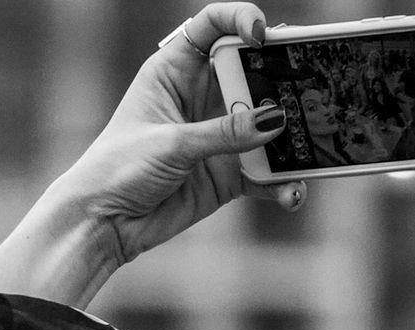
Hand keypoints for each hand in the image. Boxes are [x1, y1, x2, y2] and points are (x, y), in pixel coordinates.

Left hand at [66, 2, 305, 263]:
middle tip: (309, 90)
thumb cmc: (118, 169)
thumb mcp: (171, 143)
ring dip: (292, 137)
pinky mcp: (227, 175)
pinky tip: (292, 193)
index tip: (261, 35)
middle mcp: (201, 98)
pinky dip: (282, 183)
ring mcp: (218, 137)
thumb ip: (224, 132)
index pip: (212, 27)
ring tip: (312, 145)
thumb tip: (275, 122)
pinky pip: (266, 174)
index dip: (240, 20)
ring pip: (267, 126)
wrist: (102, 224)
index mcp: (175, 71)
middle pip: (253, 74)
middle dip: (284, 81)